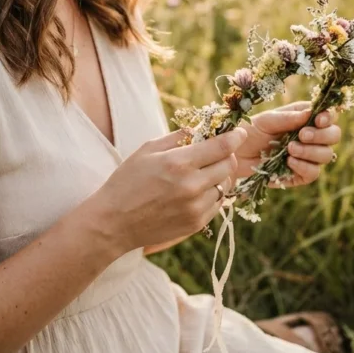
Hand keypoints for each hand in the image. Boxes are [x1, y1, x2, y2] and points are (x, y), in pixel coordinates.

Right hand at [95, 126, 248, 254]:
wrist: (114, 222)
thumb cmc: (127, 181)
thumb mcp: (147, 150)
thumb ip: (177, 137)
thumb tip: (201, 128)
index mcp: (178, 163)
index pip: (221, 146)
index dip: (235, 137)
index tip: (239, 132)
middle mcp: (191, 186)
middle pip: (229, 165)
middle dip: (227, 155)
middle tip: (217, 151)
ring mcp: (196, 208)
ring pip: (225, 185)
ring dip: (220, 175)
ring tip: (203, 172)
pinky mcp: (196, 224)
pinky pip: (218, 204)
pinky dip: (214, 193)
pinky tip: (198, 189)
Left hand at [235, 100, 340, 187]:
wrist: (233, 155)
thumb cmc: (249, 132)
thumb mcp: (266, 120)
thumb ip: (288, 117)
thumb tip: (311, 112)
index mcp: (304, 118)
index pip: (327, 116)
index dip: (328, 117)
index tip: (318, 120)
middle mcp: (310, 137)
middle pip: (333, 136)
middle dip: (321, 136)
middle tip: (302, 135)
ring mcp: (306, 157)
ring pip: (326, 155)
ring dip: (311, 151)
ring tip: (290, 148)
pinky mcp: (300, 175)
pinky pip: (313, 173)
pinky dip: (304, 166)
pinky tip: (289, 162)